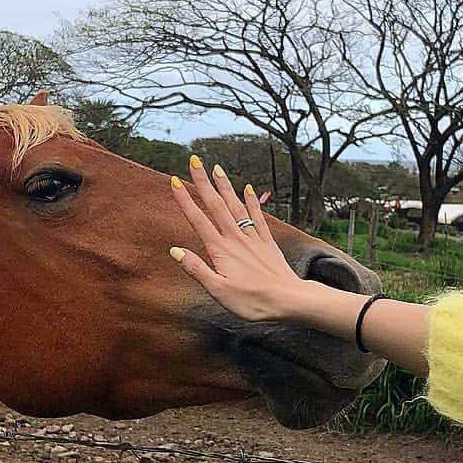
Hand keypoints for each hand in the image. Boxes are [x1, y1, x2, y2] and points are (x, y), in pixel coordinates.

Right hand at [168, 158, 306, 322]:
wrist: (288, 300)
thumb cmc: (253, 301)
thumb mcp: (218, 291)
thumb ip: (196, 269)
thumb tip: (175, 250)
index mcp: (220, 250)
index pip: (198, 220)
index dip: (185, 200)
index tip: (174, 181)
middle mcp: (236, 239)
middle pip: (216, 205)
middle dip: (203, 182)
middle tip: (194, 161)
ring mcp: (253, 238)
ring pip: (235, 206)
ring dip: (225, 186)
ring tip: (216, 168)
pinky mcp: (267, 243)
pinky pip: (257, 217)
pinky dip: (251, 201)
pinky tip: (247, 189)